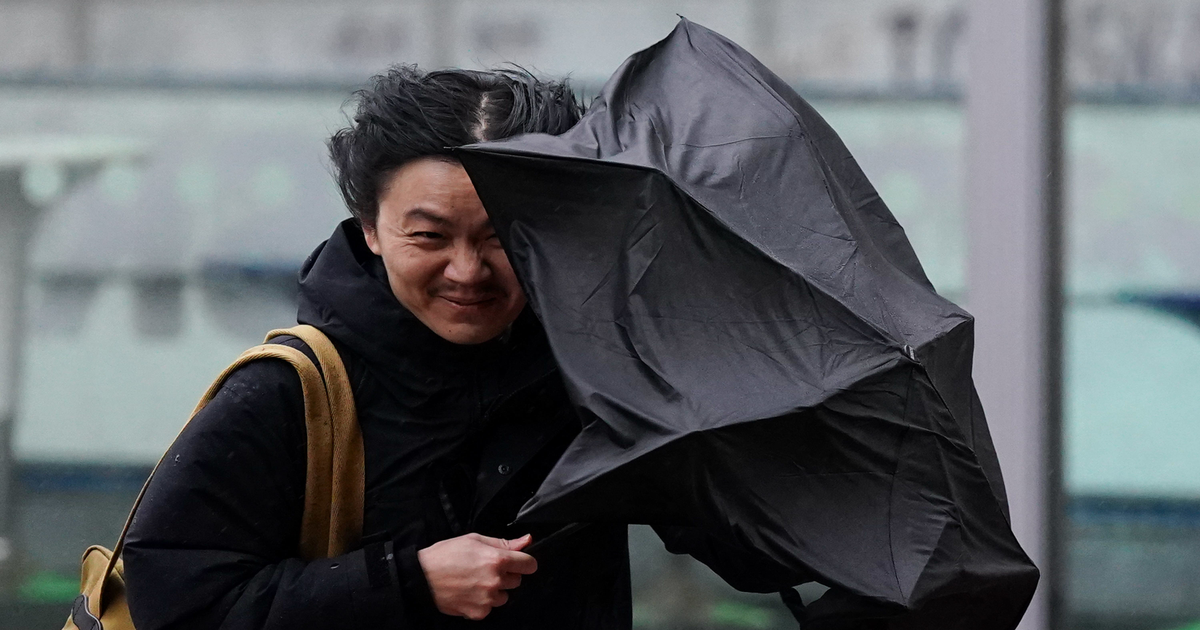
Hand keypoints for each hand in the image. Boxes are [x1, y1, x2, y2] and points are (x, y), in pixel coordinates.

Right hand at [417, 533, 537, 619]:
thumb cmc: (445, 555)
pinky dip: (482, 603)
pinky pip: (489, 608)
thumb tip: (527, 540)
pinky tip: (468, 593)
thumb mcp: (474, 540)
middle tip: (486, 569)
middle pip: (517, 581)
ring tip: (475, 581)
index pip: (529, 564)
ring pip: (504, 596)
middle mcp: (495, 581)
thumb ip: (503, 542)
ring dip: (495, 591)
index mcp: (497, 560)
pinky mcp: (478, 613)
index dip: (524, 562)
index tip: (517, 562)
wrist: (421, 577)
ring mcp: (487, 599)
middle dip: (506, 575)